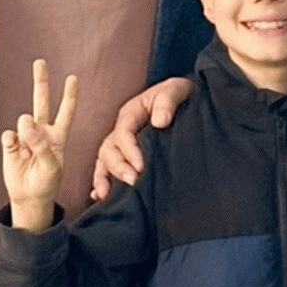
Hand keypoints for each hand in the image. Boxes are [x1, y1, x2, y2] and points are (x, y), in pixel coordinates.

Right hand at [2, 60, 78, 232]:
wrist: (29, 197)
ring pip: (24, 121)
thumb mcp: (53, 167)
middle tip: (40, 62)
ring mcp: (25, 136)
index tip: (73, 77)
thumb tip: (27, 125)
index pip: (66, 111)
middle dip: (41, 81)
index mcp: (58, 136)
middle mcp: (42, 131)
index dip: (69, 95)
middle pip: (41, 101)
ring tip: (28, 153)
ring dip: (27, 135)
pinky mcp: (11, 142)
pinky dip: (12, 143)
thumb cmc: (46, 183)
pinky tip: (16, 153)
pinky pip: (9, 135)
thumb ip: (42, 146)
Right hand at [92, 76, 194, 199]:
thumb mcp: (176, 90)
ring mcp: (122, 143)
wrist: (186, 100)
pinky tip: (100, 197)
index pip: (123, 133)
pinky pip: (107, 167)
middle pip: (109, 149)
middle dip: (118, 167)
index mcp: (131, 113)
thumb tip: (160, 122)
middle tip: (132, 182)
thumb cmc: (178, 94)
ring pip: (105, 160)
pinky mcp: (127, 155)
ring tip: (105, 195)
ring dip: (104, 177)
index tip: (141, 167)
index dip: (129, 151)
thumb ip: (167, 102)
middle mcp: (122, 130)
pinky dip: (102, 180)